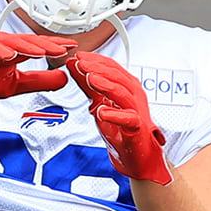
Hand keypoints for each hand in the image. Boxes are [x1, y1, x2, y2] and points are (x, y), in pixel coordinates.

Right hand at [0, 32, 76, 106]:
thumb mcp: (14, 86)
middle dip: (47, 45)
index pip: (39, 47)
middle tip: (64, 48)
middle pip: (28, 42)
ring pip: (10, 42)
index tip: (75, 49)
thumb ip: (39, 81)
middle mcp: (3, 45)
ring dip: (26, 46)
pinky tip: (9, 56)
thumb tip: (64, 79)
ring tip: (42, 52)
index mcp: (14, 52)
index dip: (57, 48)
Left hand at [66, 52, 173, 185]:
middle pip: (117, 77)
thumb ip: (87, 85)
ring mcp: (137, 110)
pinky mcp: (137, 128)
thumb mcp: (99, 102)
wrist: (136, 155)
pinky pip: (128, 119)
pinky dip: (115, 115)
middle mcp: (134, 95)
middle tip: (80, 63)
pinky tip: (101, 112)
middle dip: (98, 68)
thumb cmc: (121, 129)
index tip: (78, 56)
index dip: (95, 60)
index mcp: (126, 86)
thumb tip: (73, 66)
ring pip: (123, 93)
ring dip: (105, 85)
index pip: (112, 67)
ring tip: (89, 79)